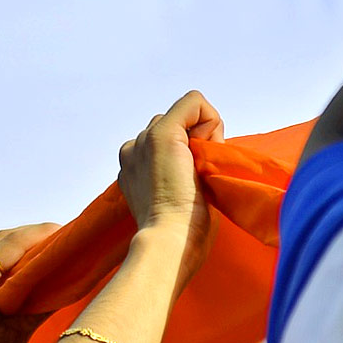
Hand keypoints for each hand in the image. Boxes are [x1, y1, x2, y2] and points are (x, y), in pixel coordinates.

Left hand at [0, 223, 58, 342]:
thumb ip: (41, 305)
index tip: (67, 230)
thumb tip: (68, 285)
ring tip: (40, 250)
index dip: (43, 233)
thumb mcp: (15, 335)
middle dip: (31, 235)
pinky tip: (13, 267)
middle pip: (1, 239)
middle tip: (59, 237)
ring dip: (13, 245)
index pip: (15, 242)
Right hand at [118, 91, 222, 284]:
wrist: (169, 240)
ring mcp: (143, 141)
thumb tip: (203, 156)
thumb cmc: (179, 231)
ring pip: (183, 116)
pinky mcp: (162, 135)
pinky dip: (210, 119)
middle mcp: (131, 150)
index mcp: (132, 167)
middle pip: (172, 124)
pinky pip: (193, 102)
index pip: (164, 141)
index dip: (188, 153)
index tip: (191, 182)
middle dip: (193, 141)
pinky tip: (205, 152)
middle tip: (196, 177)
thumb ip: (176, 174)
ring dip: (201, 135)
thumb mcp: (174, 197)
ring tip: (197, 170)